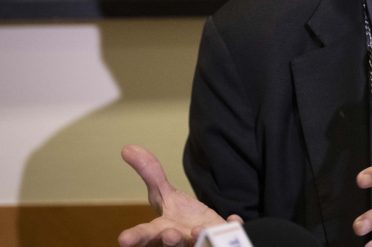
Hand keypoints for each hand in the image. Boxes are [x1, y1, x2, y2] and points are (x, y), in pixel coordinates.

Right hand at [117, 144, 233, 246]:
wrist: (204, 233)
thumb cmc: (179, 218)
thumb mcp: (163, 194)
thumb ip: (150, 173)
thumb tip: (127, 148)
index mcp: (161, 229)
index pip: (145, 233)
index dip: (135, 237)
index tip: (123, 239)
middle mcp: (179, 239)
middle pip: (171, 242)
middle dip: (170, 240)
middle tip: (170, 236)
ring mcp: (200, 241)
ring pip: (198, 243)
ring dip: (198, 238)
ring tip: (198, 230)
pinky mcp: (221, 239)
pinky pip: (229, 237)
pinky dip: (231, 228)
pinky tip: (233, 220)